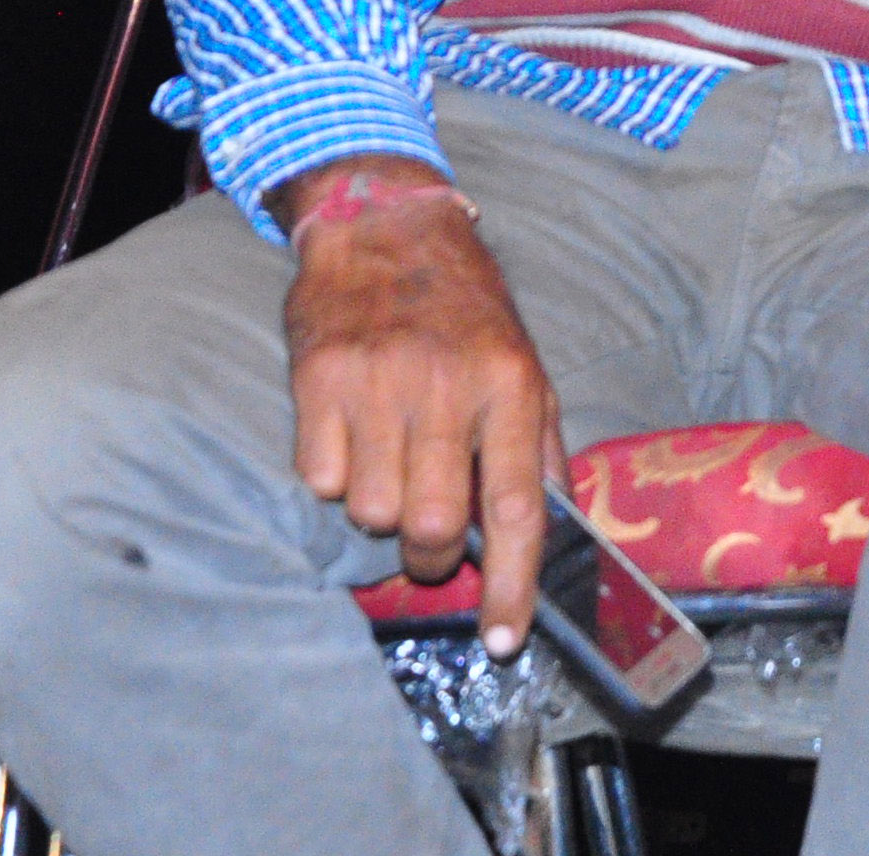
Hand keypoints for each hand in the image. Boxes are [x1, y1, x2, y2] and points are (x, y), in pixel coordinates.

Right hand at [275, 159, 562, 655]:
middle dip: (429, 556)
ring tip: (394, 457)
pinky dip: (336, 474)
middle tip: (429, 537)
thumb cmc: (466, 313)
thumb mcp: (525, 368)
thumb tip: (550, 537)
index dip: (512, 583)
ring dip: (381, 507)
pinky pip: (320, 479)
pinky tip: (353, 432)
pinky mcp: (318, 379)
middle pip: (431, 526)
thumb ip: (537, 452)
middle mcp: (447, 386)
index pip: (517, 507)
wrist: (388, 228)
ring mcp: (378, 383)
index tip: (504, 640)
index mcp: (511, 386)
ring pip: (372, 511)